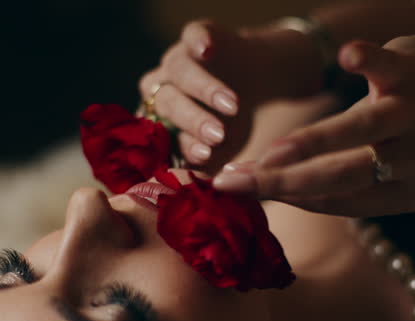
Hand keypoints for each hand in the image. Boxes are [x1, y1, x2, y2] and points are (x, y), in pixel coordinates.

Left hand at [139, 21, 319, 172]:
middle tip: (218, 135)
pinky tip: (207, 51)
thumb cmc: (232, 122)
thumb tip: (206, 192)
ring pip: (181, 72)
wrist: (254, 78)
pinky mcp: (195, 35)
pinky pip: (193, 34)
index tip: (205, 156)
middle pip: (168, 103)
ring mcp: (176, 59)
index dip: (183, 146)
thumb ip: (210, 166)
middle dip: (193, 120)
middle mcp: (162, 88)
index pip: (164, 136)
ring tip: (232, 106)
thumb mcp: (223, 148)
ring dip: (205, 89)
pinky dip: (199, 41)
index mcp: (159, 121)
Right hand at [213, 34, 414, 216]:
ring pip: (362, 129)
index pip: (337, 201)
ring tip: (270, 152)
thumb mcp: (367, 162)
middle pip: (344, 176)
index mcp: (407, 193)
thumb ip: (325, 182)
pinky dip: (366, 60)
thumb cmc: (393, 130)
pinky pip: (385, 66)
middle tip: (233, 182)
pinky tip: (347, 57)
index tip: (235, 189)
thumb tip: (256, 193)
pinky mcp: (411, 70)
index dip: (284, 196)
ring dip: (312, 141)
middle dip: (283, 181)